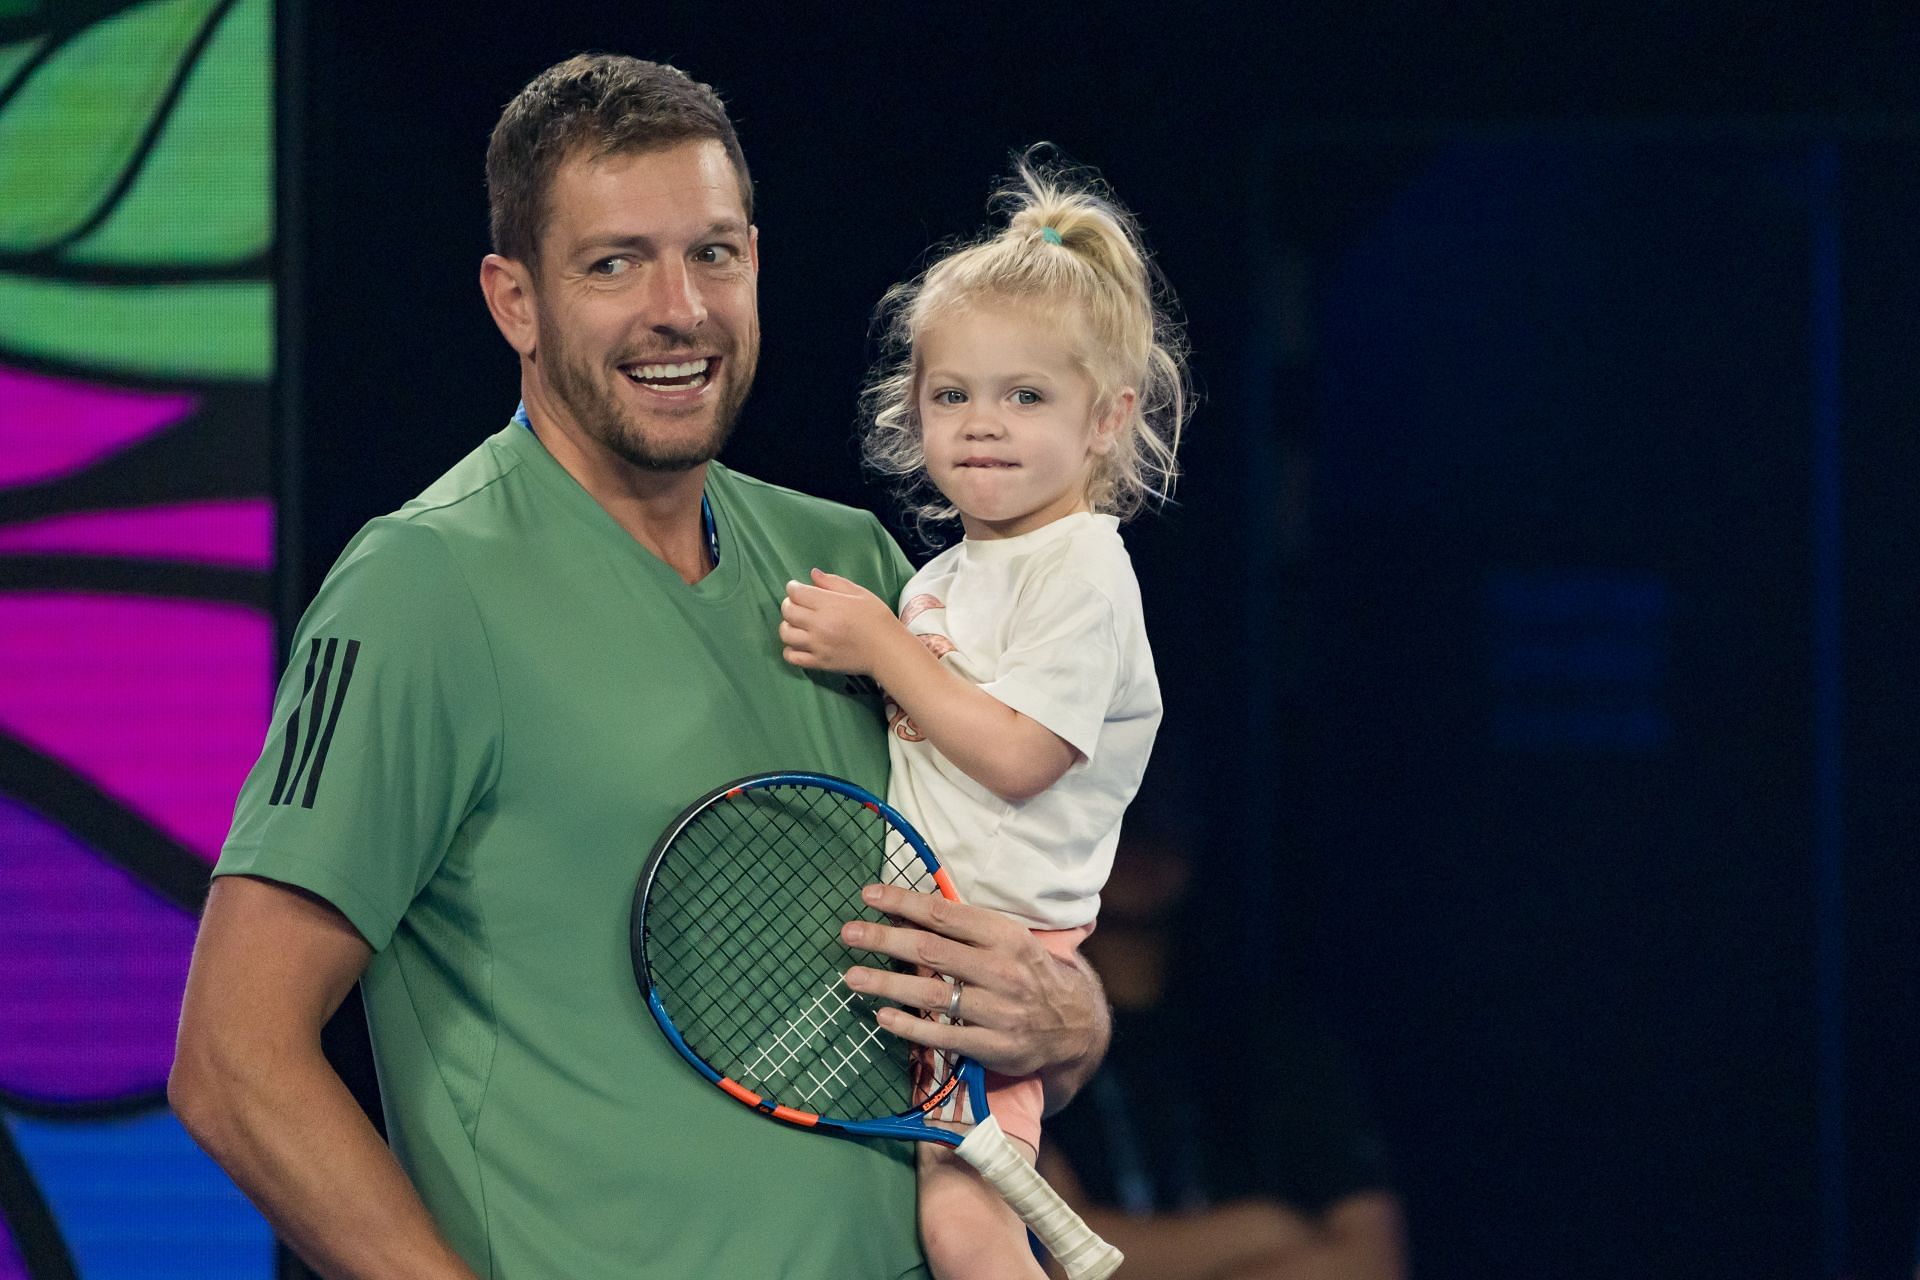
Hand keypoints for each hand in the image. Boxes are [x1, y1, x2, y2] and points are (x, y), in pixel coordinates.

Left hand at [779, 568, 902, 675]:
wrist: (887, 650)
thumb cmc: (877, 619)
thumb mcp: (859, 593)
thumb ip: (833, 582)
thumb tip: (813, 574)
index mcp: (830, 605)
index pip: (796, 593)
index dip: (793, 587)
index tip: (796, 587)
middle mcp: (820, 625)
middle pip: (788, 611)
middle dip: (789, 603)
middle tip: (797, 603)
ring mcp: (818, 646)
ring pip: (786, 634)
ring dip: (787, 625)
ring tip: (797, 623)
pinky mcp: (819, 662)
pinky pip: (792, 657)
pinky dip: (790, 649)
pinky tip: (799, 643)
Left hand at [840, 883, 1106, 1087]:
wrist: (1074, 1024)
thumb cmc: (1028, 973)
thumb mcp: (1008, 941)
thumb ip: (965, 929)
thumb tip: (908, 909)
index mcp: (1005, 936)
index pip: (945, 914)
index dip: (904, 902)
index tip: (869, 894)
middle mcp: (1002, 970)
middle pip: (931, 950)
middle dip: (885, 938)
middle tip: (849, 933)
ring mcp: (998, 1010)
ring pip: (932, 994)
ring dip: (887, 983)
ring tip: (852, 977)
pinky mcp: (993, 1045)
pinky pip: (943, 1036)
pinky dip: (910, 1027)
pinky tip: (883, 1017)